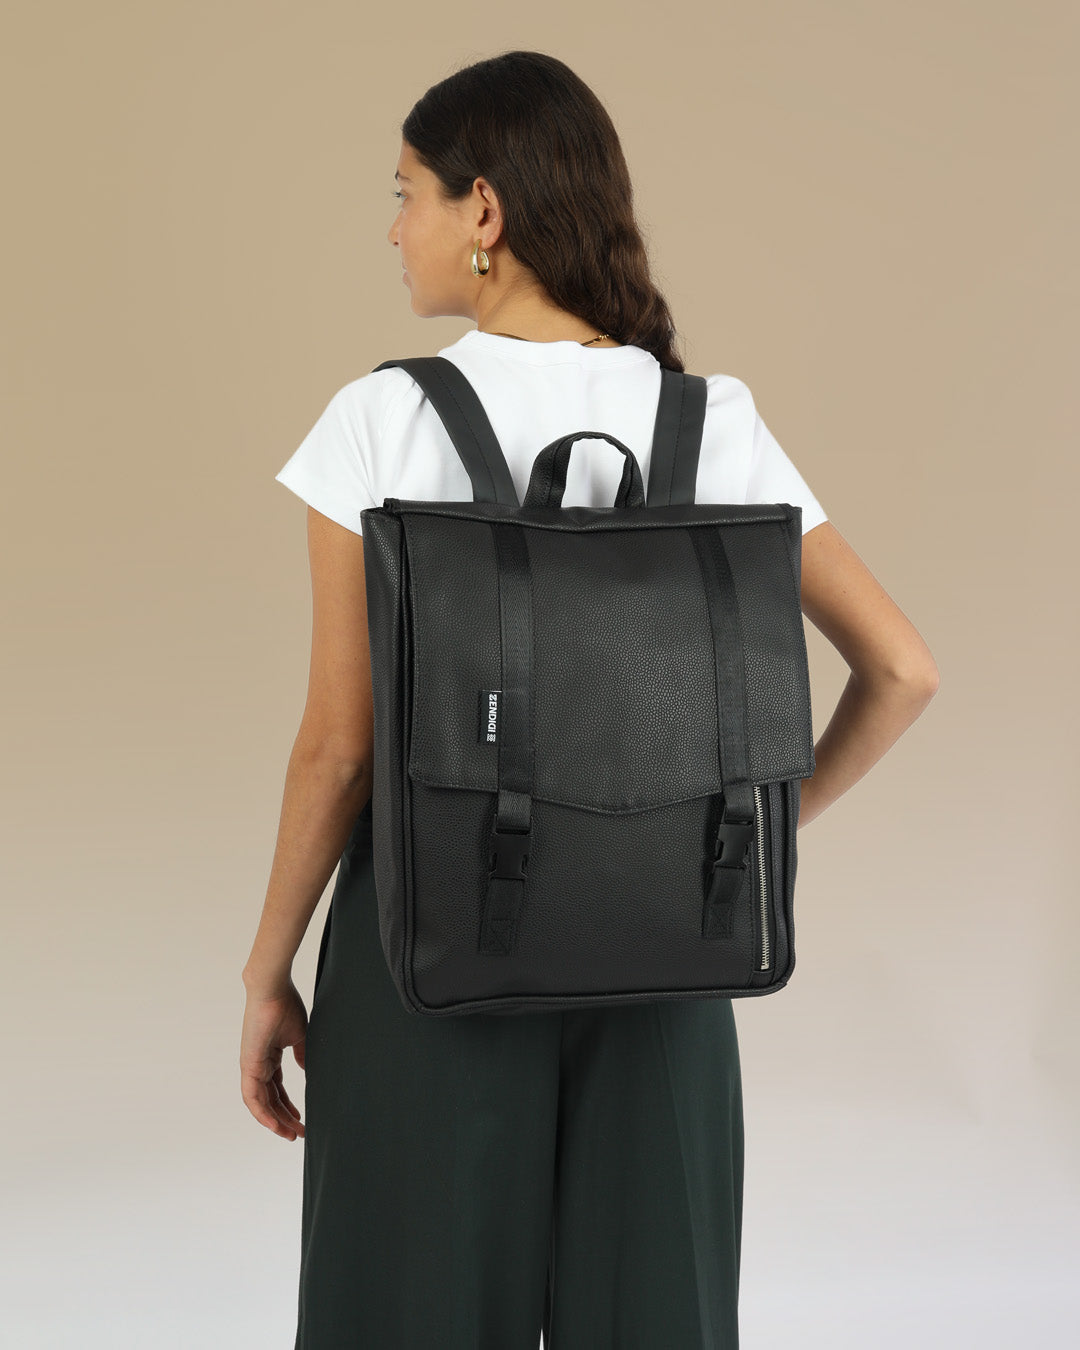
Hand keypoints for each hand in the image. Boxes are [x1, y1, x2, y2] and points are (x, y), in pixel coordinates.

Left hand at [239, 979, 307, 1139]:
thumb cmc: (285, 1005)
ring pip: (260, 1103)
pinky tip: (275, 1125)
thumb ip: (301, 1055)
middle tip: (298, 1133)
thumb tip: (306, 1070)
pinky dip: (262, 1114)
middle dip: (283, 1118)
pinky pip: (252, 1097)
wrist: (273, 989)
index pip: (277, 1088)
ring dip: (274, 1121)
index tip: (301, 1119)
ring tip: (290, 1134)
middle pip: (270, 1099)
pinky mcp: (248, 1065)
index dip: (288, 1105)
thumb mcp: (299, 1035)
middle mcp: (258, 1064)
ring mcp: (251, 1066)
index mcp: (269, 1056)